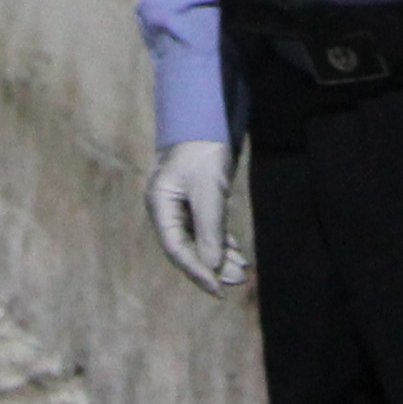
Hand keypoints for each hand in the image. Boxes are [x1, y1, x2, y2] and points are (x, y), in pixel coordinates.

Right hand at [147, 140, 245, 291]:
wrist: (207, 114)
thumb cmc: (204, 149)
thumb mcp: (209, 191)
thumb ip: (210, 231)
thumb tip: (212, 268)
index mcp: (160, 205)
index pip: (177, 249)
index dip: (198, 272)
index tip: (219, 289)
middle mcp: (166, 209)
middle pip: (187, 248)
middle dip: (213, 267)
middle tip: (238, 281)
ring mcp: (179, 204)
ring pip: (198, 240)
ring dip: (219, 256)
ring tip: (242, 271)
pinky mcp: (194, 200)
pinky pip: (205, 228)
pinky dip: (221, 242)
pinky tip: (236, 253)